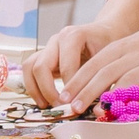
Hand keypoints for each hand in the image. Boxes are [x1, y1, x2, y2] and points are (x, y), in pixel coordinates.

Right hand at [24, 0, 138, 108]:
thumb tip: (97, 106)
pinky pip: (30, 70)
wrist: (105, 32)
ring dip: (35, 89)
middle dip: (48, 90)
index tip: (75, 104)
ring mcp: (48, 46)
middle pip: (41, 66)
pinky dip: (33, 86)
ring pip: (30, 67)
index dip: (69, 88)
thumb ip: (101, 80)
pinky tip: (44, 100)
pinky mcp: (44, 55)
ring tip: (46, 105)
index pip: (65, 66)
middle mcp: (57, 39)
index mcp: (74, 36)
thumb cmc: (108, 45)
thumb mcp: (108, 59)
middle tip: (60, 106)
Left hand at [54, 0, 138, 114]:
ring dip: (110, 98)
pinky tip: (132, 110)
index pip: (94, 64)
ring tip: (97, 112)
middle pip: (105, 73)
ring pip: (127, 80)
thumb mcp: (132, 46)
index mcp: (122, 47)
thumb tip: (95, 88)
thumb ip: (115, 63)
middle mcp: (134, 54)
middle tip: (72, 107)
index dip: (78, 80)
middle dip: (86, 91)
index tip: (64, 96)